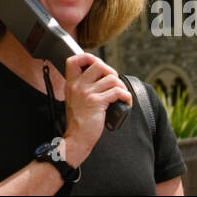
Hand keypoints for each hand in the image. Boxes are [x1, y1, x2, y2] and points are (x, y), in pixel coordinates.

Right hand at [61, 53, 131, 167]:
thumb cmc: (78, 122)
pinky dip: (126, 96)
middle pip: (98, 64)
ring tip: (121, 95)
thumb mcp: (73, 99)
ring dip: (121, 86)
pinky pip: (117, 92)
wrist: (76, 139)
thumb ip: (81, 87)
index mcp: (71, 83)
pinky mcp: (96, 102)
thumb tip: (101, 77)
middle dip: (111, 72)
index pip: (74, 60)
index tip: (98, 65)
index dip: (88, 57)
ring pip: (111, 78)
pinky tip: (125, 102)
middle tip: (113, 84)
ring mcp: (86, 93)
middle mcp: (77, 85)